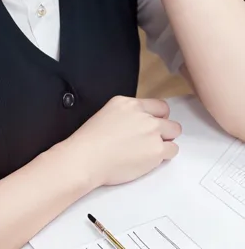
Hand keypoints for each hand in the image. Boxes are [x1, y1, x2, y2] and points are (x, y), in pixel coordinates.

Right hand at [61, 96, 180, 192]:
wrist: (87, 158)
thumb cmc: (91, 142)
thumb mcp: (108, 114)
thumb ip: (128, 114)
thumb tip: (139, 124)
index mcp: (128, 103)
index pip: (158, 105)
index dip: (159, 117)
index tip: (155, 125)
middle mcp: (142, 114)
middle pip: (169, 119)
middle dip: (164, 130)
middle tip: (152, 140)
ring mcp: (151, 131)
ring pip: (174, 133)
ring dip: (166, 142)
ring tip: (150, 151)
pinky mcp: (156, 150)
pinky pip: (172, 150)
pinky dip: (165, 155)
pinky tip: (150, 159)